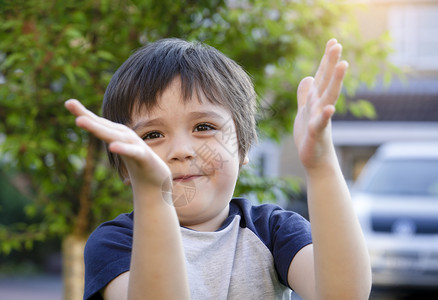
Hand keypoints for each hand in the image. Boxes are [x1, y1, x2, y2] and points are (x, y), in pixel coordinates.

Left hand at [65, 99, 171, 193]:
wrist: (157, 179)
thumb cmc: (137, 163)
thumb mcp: (119, 150)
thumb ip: (109, 139)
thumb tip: (88, 122)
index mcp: (118, 135)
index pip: (98, 123)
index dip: (84, 113)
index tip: (68, 102)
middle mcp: (125, 136)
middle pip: (102, 126)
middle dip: (86, 116)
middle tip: (69, 103)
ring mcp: (135, 145)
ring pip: (114, 136)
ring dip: (97, 128)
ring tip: (79, 121)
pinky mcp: (144, 157)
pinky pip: (132, 152)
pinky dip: (123, 149)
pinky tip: (112, 147)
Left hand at [293, 39, 347, 170]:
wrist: (315, 161)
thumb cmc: (310, 137)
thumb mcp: (304, 111)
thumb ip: (305, 94)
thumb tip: (307, 77)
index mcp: (316, 101)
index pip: (321, 76)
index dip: (326, 60)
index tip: (333, 40)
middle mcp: (320, 107)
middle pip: (327, 82)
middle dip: (331, 63)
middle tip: (337, 44)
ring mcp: (320, 119)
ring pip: (328, 98)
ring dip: (335, 82)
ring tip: (343, 65)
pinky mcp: (316, 134)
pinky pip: (321, 123)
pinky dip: (325, 116)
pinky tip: (329, 108)